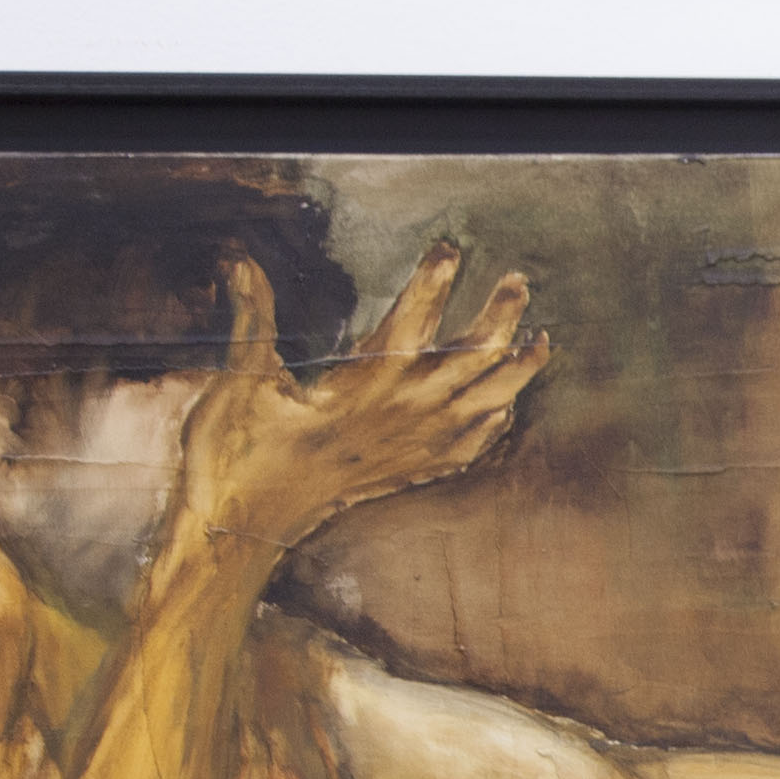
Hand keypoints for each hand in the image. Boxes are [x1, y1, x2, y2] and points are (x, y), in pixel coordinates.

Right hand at [163, 244, 545, 565]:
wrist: (247, 528)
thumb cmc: (237, 454)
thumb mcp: (240, 381)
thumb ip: (252, 318)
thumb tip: (239, 261)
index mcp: (361, 386)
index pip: (408, 323)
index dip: (431, 284)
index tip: (449, 249)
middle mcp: (401, 415)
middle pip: (469, 359)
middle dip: (499, 316)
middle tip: (519, 281)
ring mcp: (414, 447)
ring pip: (487, 403)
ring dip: (517, 369)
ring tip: (542, 339)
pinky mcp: (412, 472)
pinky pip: (472, 445)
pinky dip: (495, 421)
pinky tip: (507, 405)